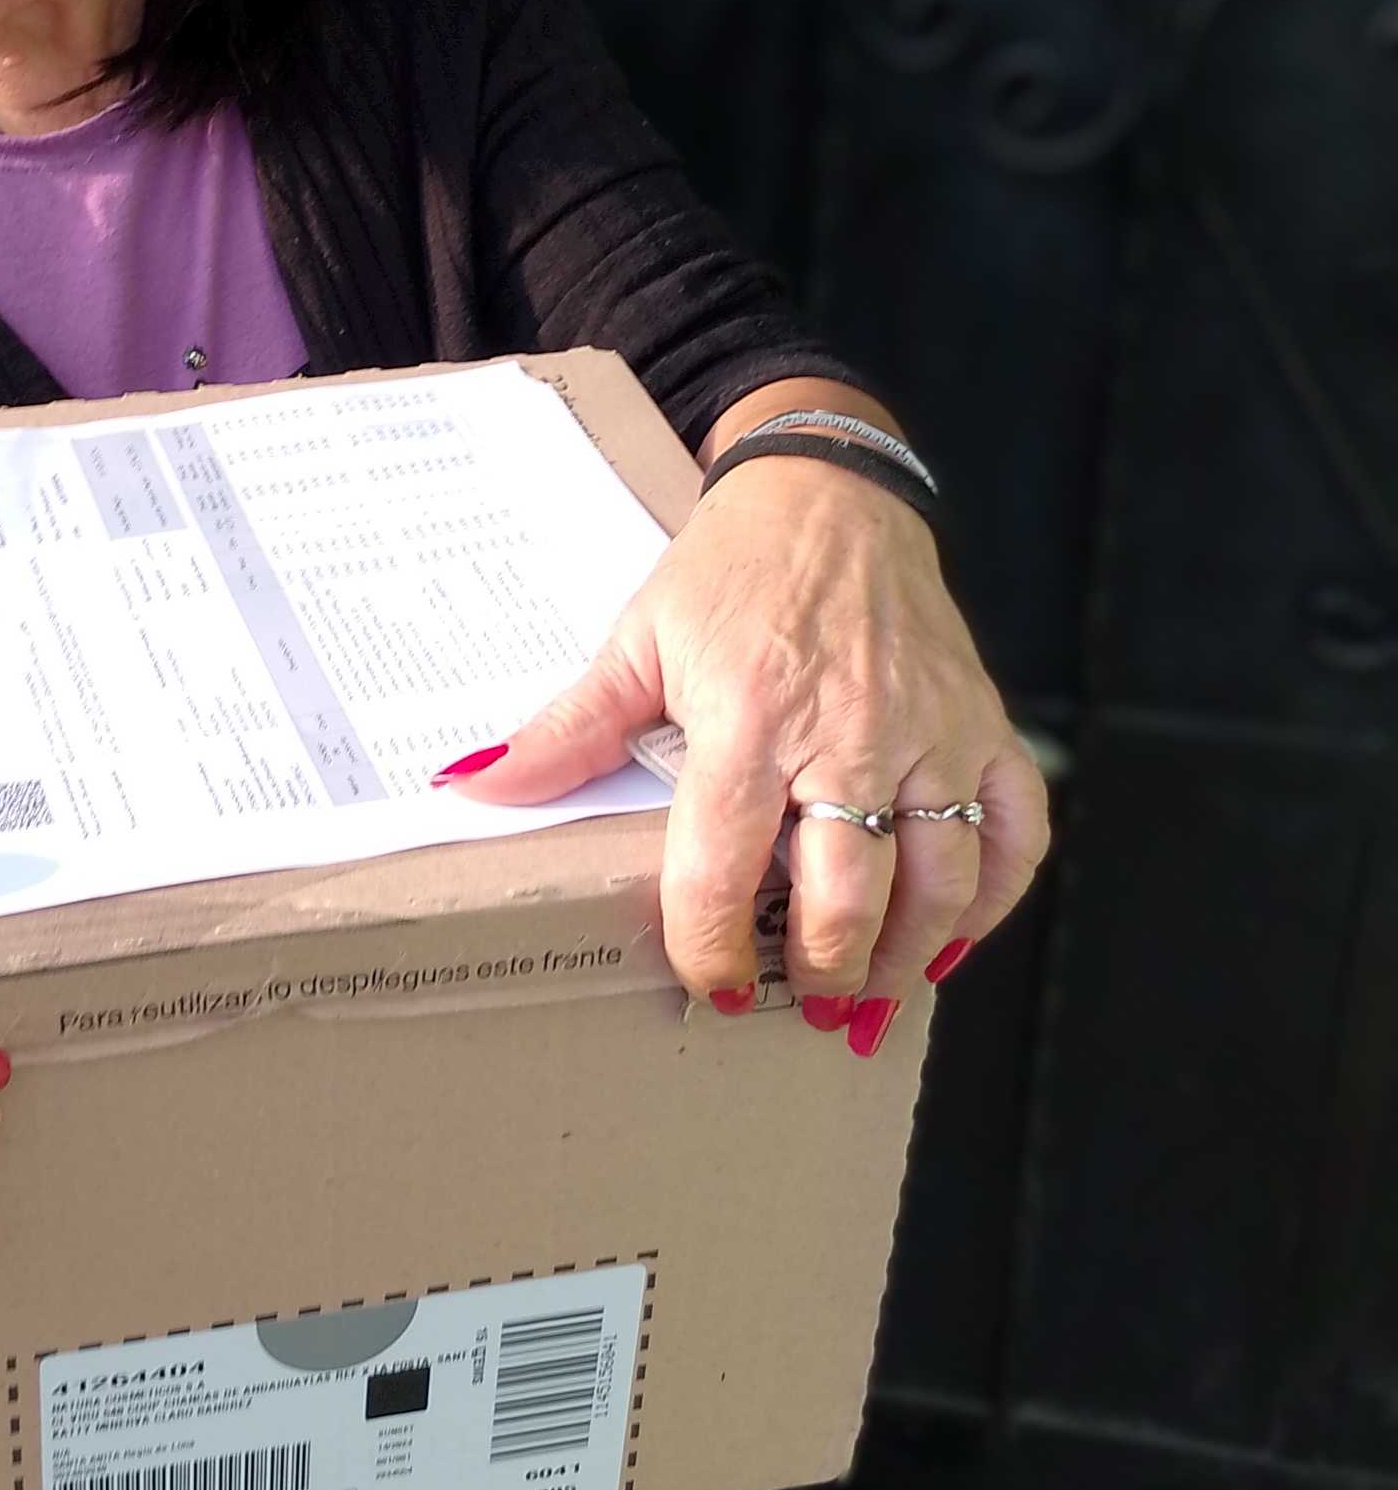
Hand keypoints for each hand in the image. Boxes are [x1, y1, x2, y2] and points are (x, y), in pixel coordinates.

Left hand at [445, 461, 1048, 1051]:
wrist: (828, 493)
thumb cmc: (729, 572)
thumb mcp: (636, 641)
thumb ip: (566, 732)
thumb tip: (473, 789)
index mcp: (751, 717)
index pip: (726, 865)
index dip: (713, 945)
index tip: (713, 985)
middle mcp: (851, 732)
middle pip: (847, 895)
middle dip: (818, 968)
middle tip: (793, 996)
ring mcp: (931, 732)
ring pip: (940, 882)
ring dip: (902, 956)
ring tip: (860, 986)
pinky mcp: (985, 724)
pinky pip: (1016, 832)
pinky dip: (993, 899)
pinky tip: (948, 935)